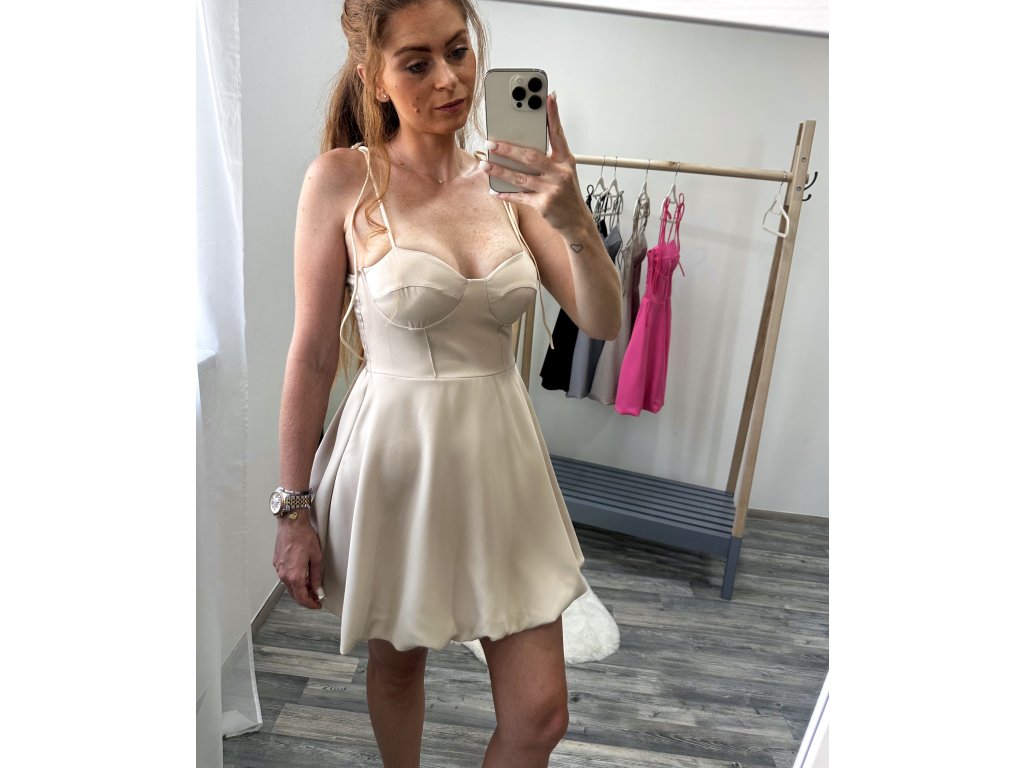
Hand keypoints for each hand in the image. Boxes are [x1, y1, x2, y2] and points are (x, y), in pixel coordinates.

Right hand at [272, 517, 323, 609]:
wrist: (291, 523)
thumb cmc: (304, 537)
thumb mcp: (317, 558)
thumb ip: (317, 577)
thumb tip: (318, 589)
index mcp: (295, 576)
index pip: (302, 598)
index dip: (311, 604)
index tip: (317, 604)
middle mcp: (284, 575)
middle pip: (294, 594)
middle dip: (306, 597)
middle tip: (316, 596)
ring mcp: (279, 569)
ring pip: (289, 586)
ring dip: (300, 589)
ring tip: (311, 585)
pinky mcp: (277, 563)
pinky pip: (285, 576)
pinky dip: (294, 580)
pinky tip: (302, 575)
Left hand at [481, 92, 590, 232]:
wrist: (576, 222)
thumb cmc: (566, 193)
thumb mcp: (563, 172)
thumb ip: (548, 158)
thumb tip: (521, 145)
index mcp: (565, 160)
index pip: (558, 133)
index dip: (553, 115)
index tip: (548, 97)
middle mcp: (560, 172)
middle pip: (530, 157)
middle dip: (508, 149)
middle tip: (491, 143)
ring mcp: (552, 189)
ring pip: (520, 177)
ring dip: (500, 170)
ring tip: (485, 164)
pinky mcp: (544, 205)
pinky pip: (520, 196)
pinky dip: (505, 194)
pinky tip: (493, 190)